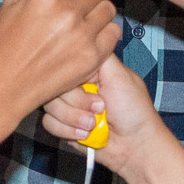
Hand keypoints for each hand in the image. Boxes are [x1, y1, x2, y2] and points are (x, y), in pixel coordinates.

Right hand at [0, 0, 121, 113]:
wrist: (4, 85)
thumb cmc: (4, 44)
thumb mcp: (14, 3)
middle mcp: (68, 11)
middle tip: (74, 11)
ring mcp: (83, 35)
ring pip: (108, 9)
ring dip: (97, 14)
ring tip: (82, 26)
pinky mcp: (92, 56)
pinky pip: (114, 33)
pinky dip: (104, 35)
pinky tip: (88, 41)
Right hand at [42, 54, 161, 166]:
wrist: (135, 146)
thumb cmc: (134, 111)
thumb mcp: (121, 75)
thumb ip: (100, 54)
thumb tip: (83, 37)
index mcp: (89, 69)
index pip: (65, 62)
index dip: (74, 78)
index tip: (93, 87)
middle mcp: (76, 85)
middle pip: (53, 85)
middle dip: (76, 102)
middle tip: (100, 108)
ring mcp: (68, 105)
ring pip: (49, 105)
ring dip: (73, 118)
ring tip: (94, 124)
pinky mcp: (63, 125)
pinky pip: (48, 123)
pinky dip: (68, 130)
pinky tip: (85, 134)